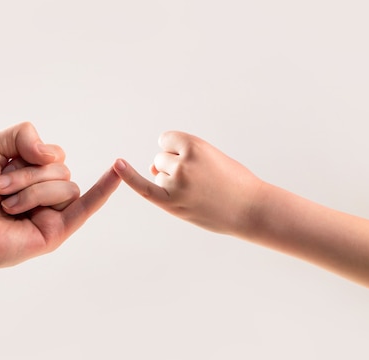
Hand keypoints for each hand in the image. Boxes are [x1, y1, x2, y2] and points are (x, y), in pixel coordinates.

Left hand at [0, 122, 120, 273]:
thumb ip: (23, 135)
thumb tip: (54, 154)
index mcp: (34, 174)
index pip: (53, 155)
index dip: (29, 158)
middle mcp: (46, 193)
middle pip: (61, 170)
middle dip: (27, 176)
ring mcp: (52, 213)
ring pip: (66, 186)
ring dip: (32, 192)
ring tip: (7, 207)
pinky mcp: (55, 232)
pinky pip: (86, 206)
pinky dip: (104, 189)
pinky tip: (118, 173)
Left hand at [113, 131, 262, 234]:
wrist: (251, 209)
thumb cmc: (234, 182)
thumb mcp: (211, 157)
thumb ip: (181, 158)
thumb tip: (151, 169)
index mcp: (194, 145)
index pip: (166, 141)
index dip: (178, 151)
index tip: (196, 162)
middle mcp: (182, 163)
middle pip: (161, 159)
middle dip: (175, 168)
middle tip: (201, 182)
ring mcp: (176, 184)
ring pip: (159, 175)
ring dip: (171, 182)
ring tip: (197, 192)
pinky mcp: (173, 203)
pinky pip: (144, 187)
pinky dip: (129, 176)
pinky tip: (117, 165)